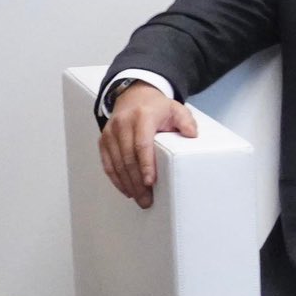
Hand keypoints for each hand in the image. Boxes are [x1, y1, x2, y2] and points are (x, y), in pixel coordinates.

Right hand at [99, 83, 197, 208]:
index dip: (146, 164)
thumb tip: (192, 135)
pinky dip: (116, 178)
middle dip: (137, 181)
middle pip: (128, 158)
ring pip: (116, 163)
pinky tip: (126, 190)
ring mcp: (110, 132)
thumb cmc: (157, 107)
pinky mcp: (104, 140)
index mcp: (142, 116)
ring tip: (139, 199)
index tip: (150, 182)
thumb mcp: (176, 108)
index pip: (142, 144)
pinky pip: (108, 163)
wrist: (133, 96)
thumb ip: (186, 120)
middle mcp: (123, 124)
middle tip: (147, 199)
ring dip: (127, 183)